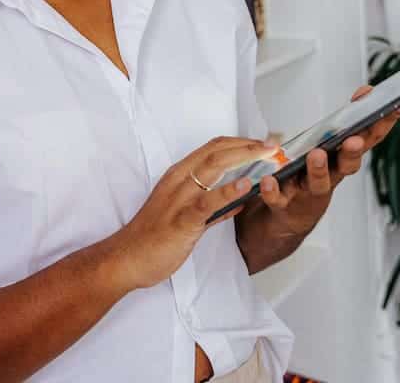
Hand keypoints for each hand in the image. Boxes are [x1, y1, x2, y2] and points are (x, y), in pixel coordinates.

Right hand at [102, 137, 276, 291]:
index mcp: (179, 176)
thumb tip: (238, 199)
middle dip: (248, 144)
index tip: (264, 143)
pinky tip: (245, 185)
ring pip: (212, 168)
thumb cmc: (153, 238)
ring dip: (243, 157)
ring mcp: (178, 199)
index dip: (241, 141)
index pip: (213, 148)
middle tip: (274, 144)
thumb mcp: (186, 216)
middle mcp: (178, 180)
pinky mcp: (180, 221)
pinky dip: (227, 191)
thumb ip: (213, 207)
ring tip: (268, 154)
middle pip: (216, 151)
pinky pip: (206, 202)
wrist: (126, 259)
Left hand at [237, 86, 399, 270]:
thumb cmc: (309, 175)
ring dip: (319, 169)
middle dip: (352, 152)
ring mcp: (308, 193)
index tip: (399, 104)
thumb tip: (365, 92)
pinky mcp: (285, 205)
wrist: (285, 220)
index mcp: (342, 160)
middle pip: (347, 165)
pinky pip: (278, 198)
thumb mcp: (327, 147)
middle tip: (354, 139)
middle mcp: (331, 177)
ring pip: (318, 182)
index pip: (368, 140)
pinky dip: (274, 190)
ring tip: (316, 155)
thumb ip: (343, 123)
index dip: (385, 124)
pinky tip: (269, 180)